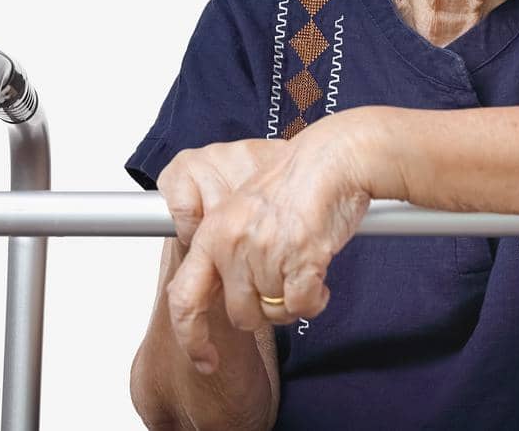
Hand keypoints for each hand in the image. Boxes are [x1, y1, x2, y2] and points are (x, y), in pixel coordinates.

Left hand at [170, 120, 372, 374]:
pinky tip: (319, 277)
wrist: (334, 158)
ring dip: (292, 302)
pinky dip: (315, 300)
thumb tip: (228, 296)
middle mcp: (233, 244)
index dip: (192, 337)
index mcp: (213, 233)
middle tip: (282, 283)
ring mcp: (266, 253)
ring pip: (274, 314)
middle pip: (241, 315)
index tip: (205, 360)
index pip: (184, 299)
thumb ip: (228, 250)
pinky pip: (303, 307)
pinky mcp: (300, 259)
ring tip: (303, 268)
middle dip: (264, 309)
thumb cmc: (296, 182)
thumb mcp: (243, 211)